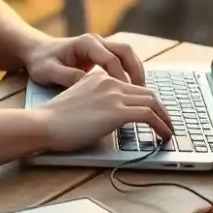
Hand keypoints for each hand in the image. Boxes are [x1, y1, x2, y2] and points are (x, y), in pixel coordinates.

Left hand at [22, 33, 146, 88]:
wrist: (36, 52)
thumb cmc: (41, 61)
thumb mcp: (48, 71)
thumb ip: (67, 76)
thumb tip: (87, 84)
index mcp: (86, 43)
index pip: (110, 59)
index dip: (119, 77)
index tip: (125, 95)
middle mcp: (97, 41)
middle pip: (125, 52)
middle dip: (136, 71)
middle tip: (142, 92)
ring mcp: (101, 46)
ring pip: (127, 55)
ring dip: (136, 72)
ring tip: (142, 93)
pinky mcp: (102, 54)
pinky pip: (122, 61)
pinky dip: (129, 73)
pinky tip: (132, 91)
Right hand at [35, 69, 172, 151]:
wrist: (44, 123)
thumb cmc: (54, 119)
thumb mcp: (77, 100)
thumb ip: (95, 100)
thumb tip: (109, 117)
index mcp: (100, 76)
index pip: (132, 86)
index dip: (148, 101)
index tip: (154, 113)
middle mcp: (109, 81)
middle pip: (147, 92)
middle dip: (161, 109)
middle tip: (167, 123)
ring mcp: (114, 95)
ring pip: (152, 102)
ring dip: (165, 118)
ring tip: (169, 131)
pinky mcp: (117, 111)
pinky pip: (148, 116)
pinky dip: (161, 126)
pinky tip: (164, 136)